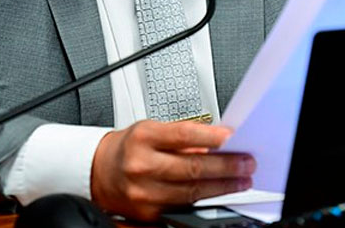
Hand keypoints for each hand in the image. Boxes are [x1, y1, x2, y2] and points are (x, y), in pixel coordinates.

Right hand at [90, 120, 254, 221]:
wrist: (98, 171)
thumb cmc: (128, 147)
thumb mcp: (150, 130)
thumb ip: (181, 135)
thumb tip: (215, 141)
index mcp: (143, 138)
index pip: (183, 135)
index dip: (211, 137)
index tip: (231, 138)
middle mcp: (141, 165)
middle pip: (192, 167)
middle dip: (225, 166)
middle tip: (246, 163)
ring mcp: (144, 192)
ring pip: (191, 192)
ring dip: (221, 186)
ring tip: (240, 180)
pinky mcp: (148, 214)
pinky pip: (183, 208)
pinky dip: (204, 201)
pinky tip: (218, 195)